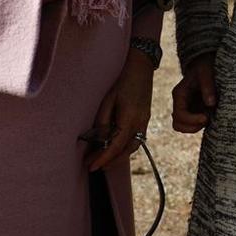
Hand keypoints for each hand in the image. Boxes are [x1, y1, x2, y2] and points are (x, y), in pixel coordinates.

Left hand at [83, 48, 154, 171]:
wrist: (142, 68)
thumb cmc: (122, 81)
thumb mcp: (108, 100)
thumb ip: (103, 122)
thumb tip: (99, 140)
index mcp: (130, 118)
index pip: (115, 146)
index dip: (102, 158)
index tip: (90, 166)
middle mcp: (140, 123)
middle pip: (126, 151)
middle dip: (110, 162)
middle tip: (94, 167)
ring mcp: (145, 121)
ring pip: (133, 147)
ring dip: (119, 157)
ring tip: (104, 162)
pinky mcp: (145, 119)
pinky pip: (137, 139)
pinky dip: (126, 148)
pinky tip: (116, 148)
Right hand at [172, 55, 217, 132]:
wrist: (205, 63)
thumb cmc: (205, 66)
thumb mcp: (206, 72)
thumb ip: (208, 86)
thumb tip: (210, 103)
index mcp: (179, 94)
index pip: (179, 114)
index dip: (192, 120)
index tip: (206, 117)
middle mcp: (180, 103)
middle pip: (177, 124)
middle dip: (192, 127)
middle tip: (207, 119)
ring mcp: (186, 108)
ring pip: (183, 127)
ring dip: (196, 126)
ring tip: (210, 117)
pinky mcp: (193, 110)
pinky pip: (193, 124)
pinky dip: (201, 124)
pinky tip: (211, 115)